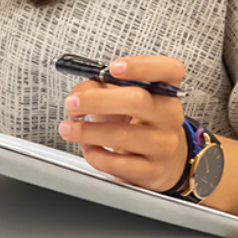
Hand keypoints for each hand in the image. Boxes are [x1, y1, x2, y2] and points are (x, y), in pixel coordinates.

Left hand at [58, 54, 186, 191]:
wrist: (160, 161)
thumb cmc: (135, 122)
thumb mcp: (118, 98)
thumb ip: (96, 88)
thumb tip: (78, 95)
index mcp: (164, 91)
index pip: (167, 69)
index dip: (141, 66)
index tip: (114, 68)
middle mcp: (168, 115)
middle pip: (137, 101)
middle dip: (97, 100)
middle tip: (72, 104)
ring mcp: (163, 144)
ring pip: (123, 136)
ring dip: (87, 131)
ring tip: (69, 128)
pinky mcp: (153, 171)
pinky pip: (119, 164)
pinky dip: (95, 155)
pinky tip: (88, 148)